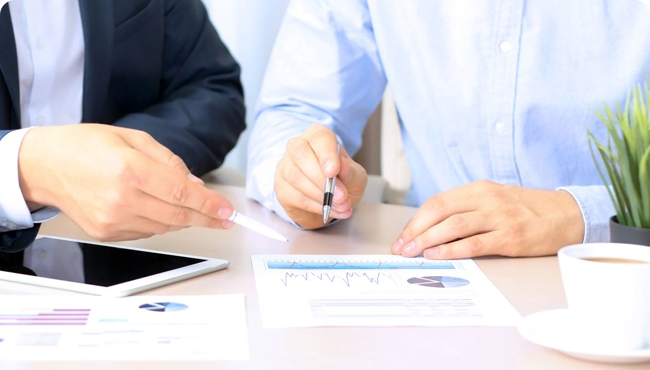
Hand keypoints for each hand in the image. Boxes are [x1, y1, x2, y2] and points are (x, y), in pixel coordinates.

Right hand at [18, 125, 234, 240]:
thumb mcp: (133, 138)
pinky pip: (146, 231)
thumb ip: (169, 161)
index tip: (228, 211)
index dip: (210, 205)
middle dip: (207, 218)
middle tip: (226, 219)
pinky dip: (162, 223)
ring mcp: (112, 220)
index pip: (181, 194)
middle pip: (178, 216)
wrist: (45, 166)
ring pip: (165, 227)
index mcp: (129, 169)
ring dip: (185, 220)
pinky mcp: (106, 233)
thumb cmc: (86, 146)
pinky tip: (162, 210)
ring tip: (196, 210)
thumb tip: (196, 186)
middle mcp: (121, 198)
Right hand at [275, 124, 367, 228]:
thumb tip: (342, 166)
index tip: (334, 171)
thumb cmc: (343, 181)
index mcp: (318, 136)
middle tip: (341, 195)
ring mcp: (285, 166)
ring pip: (296, 177)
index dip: (326, 154)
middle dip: (320, 177)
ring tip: (341, 206)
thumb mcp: (356, 177)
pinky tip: (329, 210)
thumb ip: (351, 172)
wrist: (330, 202)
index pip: (319, 137)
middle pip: (301, 154)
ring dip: (321, 195)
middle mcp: (298, 146)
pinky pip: (295, 196)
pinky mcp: (281, 187)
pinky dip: (315, 206)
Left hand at [391, 180, 584, 258]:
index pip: (438, 202)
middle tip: (400, 248)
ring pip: (454, 225)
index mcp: (479, 188)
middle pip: (440, 211)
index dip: (416, 220)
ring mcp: (500, 217)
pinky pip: (475, 243)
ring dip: (428, 240)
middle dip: (415, 230)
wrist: (569, 214)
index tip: (402, 237)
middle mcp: (487, 199)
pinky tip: (437, 254)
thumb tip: (432, 229)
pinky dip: (453, 249)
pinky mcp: (511, 237)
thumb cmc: (527, 209)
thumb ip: (468, 209)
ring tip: (412, 253)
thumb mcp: (495, 199)